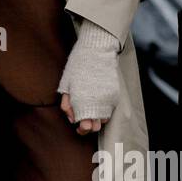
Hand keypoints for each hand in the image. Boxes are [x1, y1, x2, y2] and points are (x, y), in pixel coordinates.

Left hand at [57, 18, 121, 135]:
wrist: (97, 51)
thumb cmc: (78, 67)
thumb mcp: (66, 85)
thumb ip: (67, 105)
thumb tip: (72, 119)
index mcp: (83, 102)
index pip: (86, 127)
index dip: (82, 129)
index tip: (79, 126)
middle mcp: (98, 103)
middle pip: (96, 127)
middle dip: (89, 126)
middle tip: (83, 120)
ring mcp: (108, 99)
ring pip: (104, 119)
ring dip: (96, 117)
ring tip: (89, 106)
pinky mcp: (115, 94)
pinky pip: (109, 109)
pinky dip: (103, 108)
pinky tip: (96, 99)